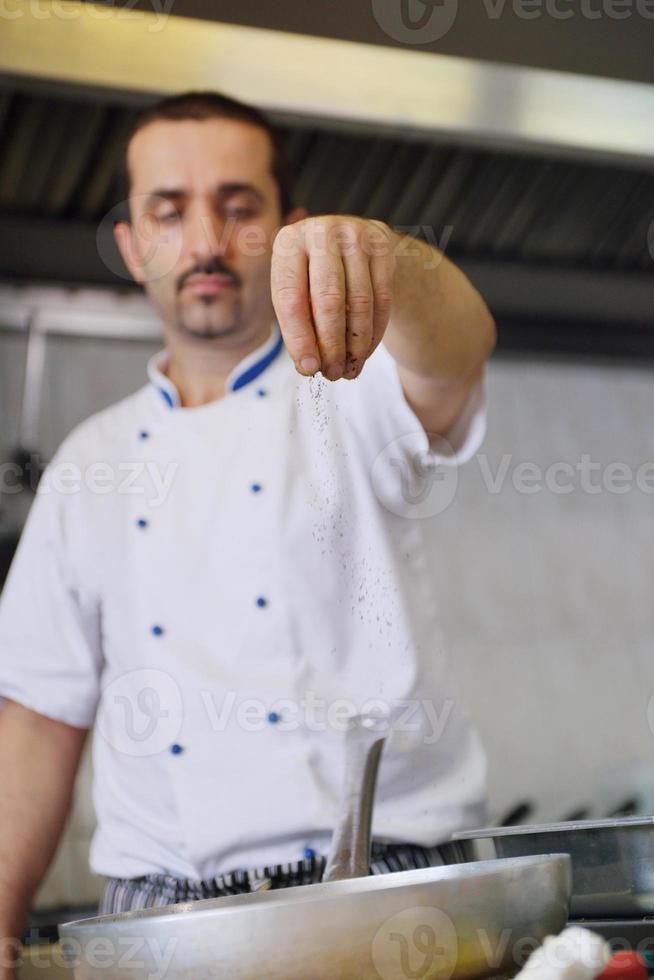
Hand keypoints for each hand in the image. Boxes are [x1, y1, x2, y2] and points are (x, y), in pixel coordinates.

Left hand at [271, 215, 395, 380]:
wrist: (354, 242)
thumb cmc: (314, 274)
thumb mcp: (297, 289)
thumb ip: (297, 323)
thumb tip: (308, 365)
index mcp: (289, 243)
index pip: (291, 299)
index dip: (300, 338)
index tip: (308, 368)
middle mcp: (322, 232)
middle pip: (329, 300)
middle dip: (331, 345)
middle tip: (332, 374)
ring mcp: (356, 235)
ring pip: (360, 303)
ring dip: (355, 345)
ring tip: (348, 370)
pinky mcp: (383, 245)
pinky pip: (382, 299)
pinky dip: (373, 333)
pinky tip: (364, 353)